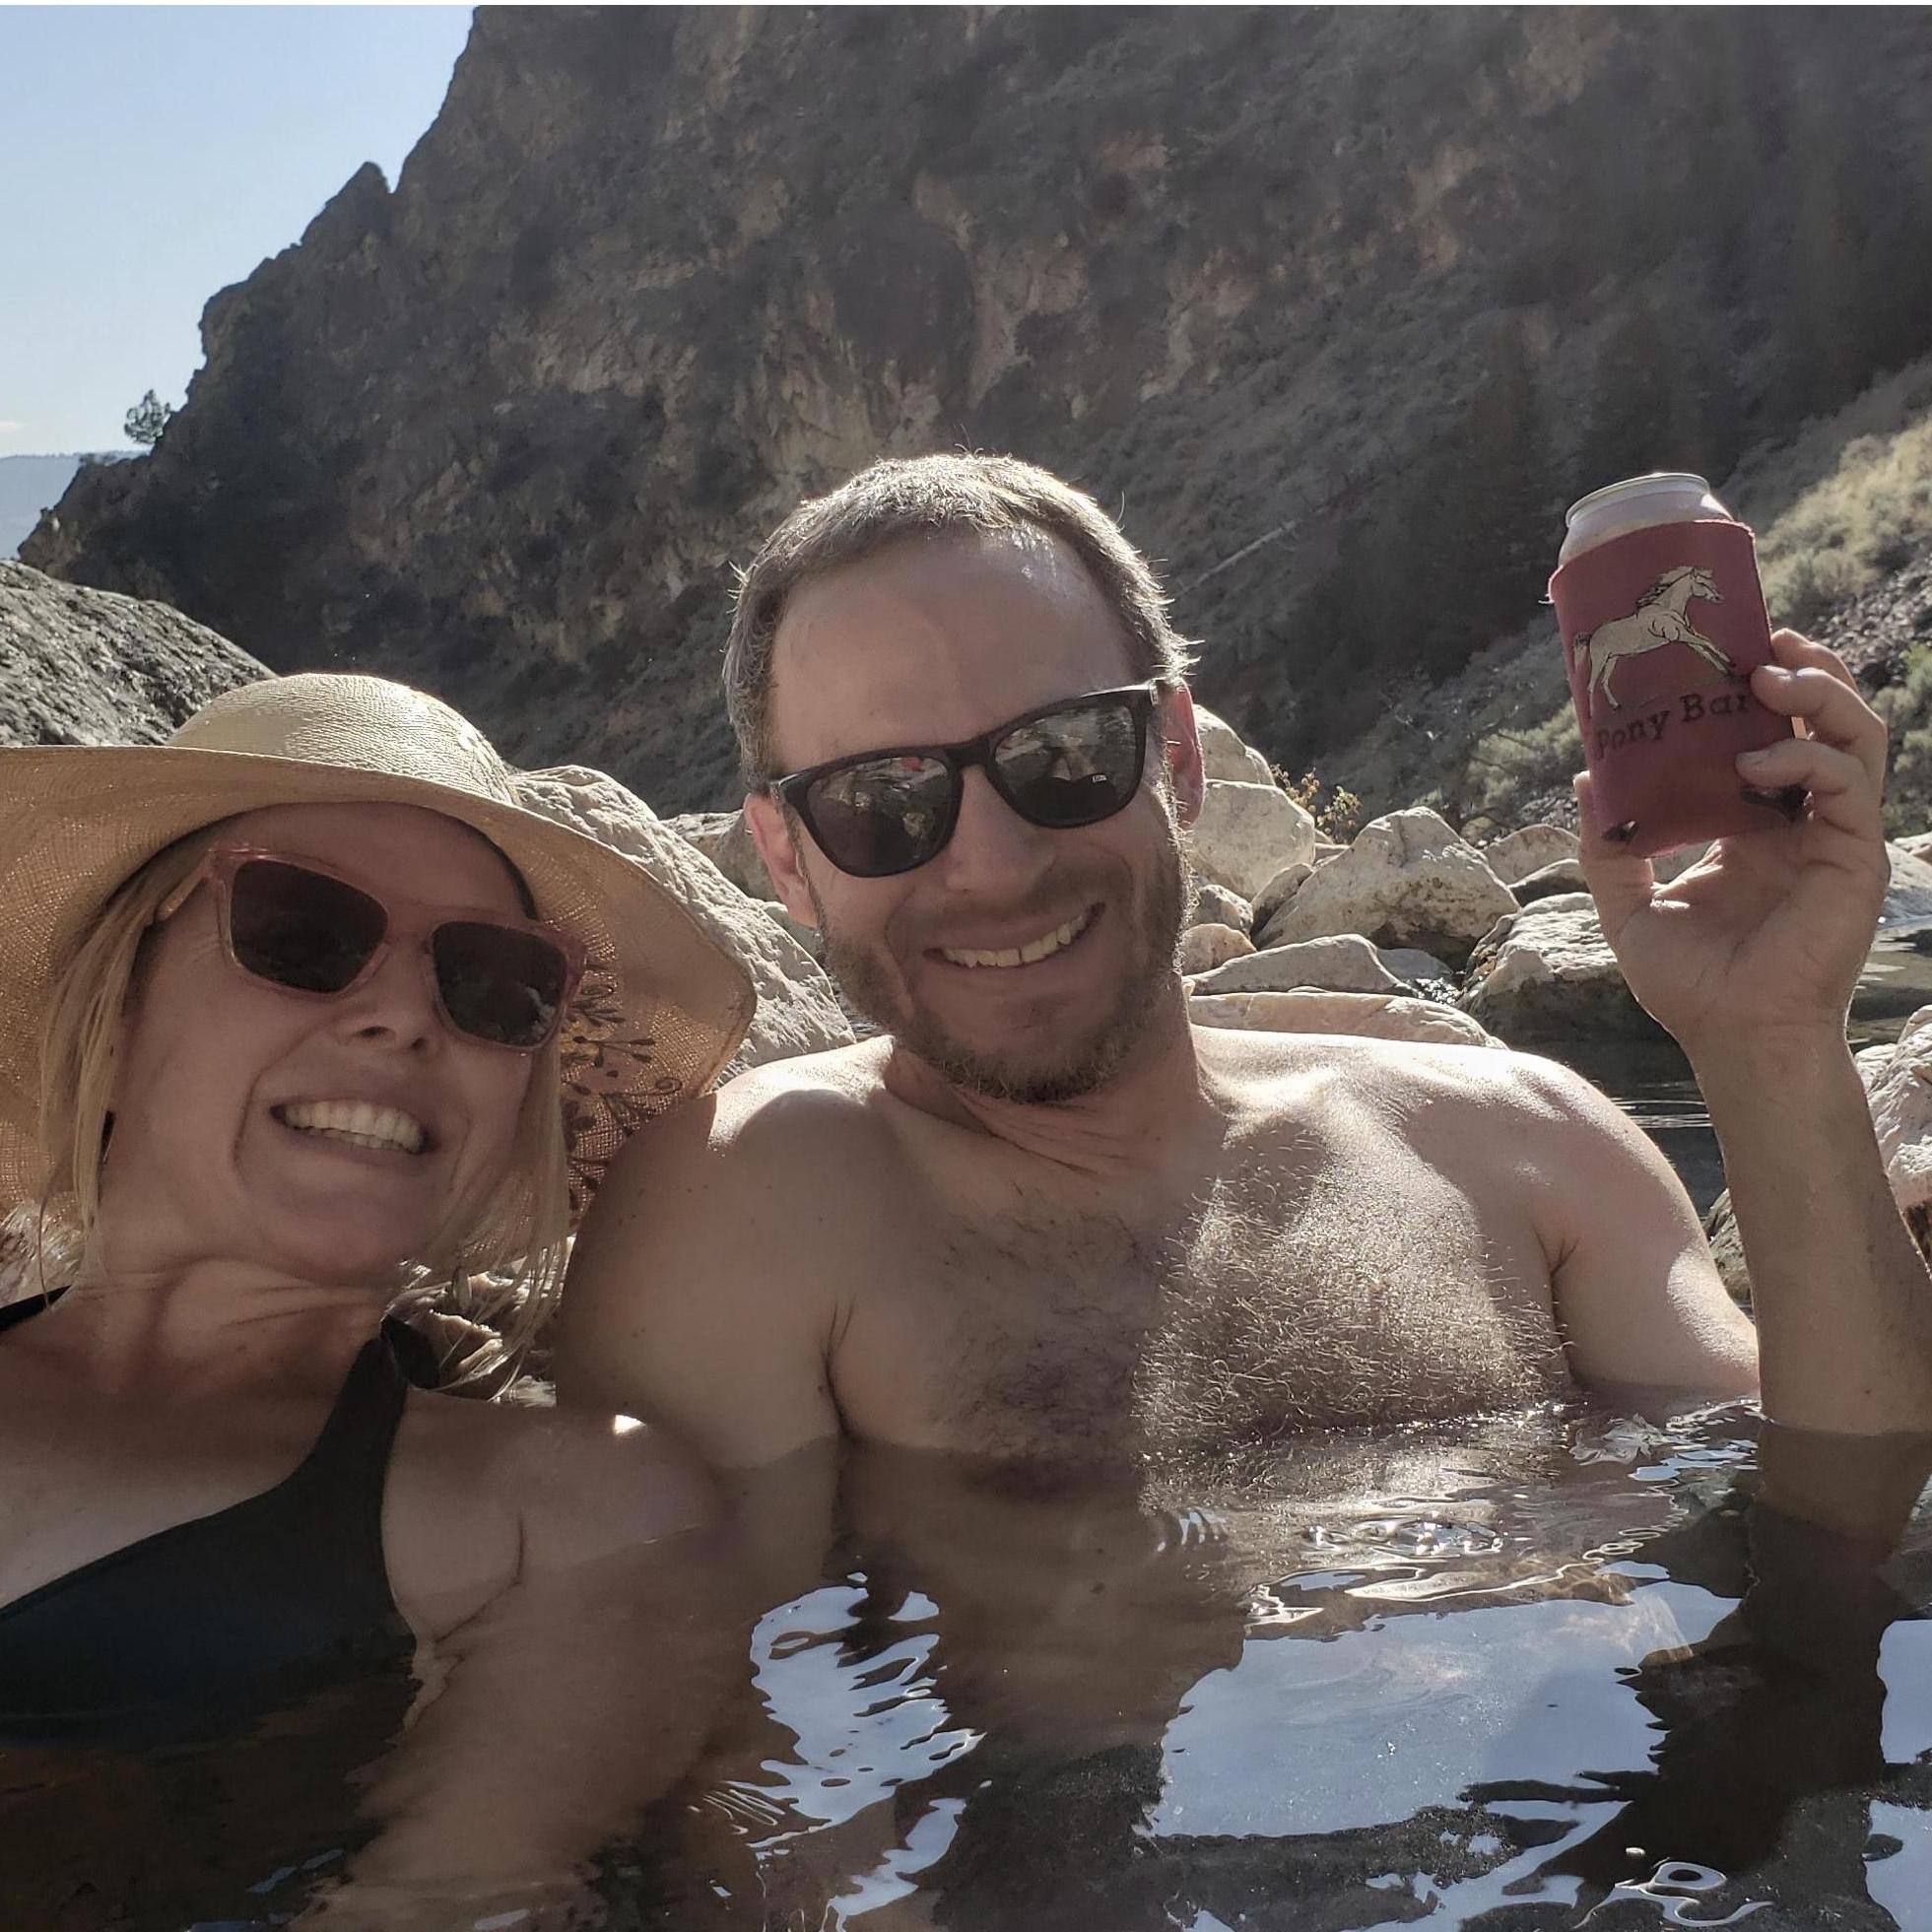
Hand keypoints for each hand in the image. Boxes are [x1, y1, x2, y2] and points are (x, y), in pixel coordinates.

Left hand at [1575, 629, 1889, 1061]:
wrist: (1731, 1036)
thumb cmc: (1689, 984)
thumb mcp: (1628, 906)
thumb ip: (1608, 845)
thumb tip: (1585, 780)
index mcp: (1753, 827)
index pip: (1768, 736)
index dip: (1755, 692)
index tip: (1720, 651)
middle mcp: (1799, 822)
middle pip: (1824, 721)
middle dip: (1803, 670)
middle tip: (1761, 642)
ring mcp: (1833, 835)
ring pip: (1856, 736)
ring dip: (1819, 693)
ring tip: (1770, 674)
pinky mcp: (1855, 854)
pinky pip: (1847, 784)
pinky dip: (1804, 758)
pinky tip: (1755, 763)